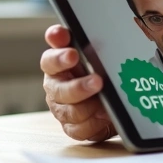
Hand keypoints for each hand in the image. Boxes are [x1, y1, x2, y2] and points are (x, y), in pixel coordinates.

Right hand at [41, 25, 115, 141]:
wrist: (111, 100)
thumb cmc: (99, 70)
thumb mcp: (96, 53)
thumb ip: (85, 40)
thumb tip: (76, 33)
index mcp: (57, 65)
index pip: (50, 59)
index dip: (59, 57)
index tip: (73, 54)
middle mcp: (55, 87)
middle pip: (58, 90)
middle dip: (78, 86)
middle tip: (97, 81)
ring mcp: (61, 109)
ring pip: (69, 112)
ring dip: (87, 107)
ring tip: (104, 103)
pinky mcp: (71, 128)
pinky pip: (78, 129)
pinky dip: (93, 123)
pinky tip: (104, 117)